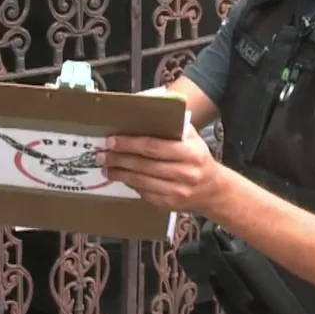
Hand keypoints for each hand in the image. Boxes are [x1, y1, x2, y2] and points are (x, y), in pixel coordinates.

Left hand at [97, 123, 224, 212]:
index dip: (130, 144)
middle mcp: (185, 173)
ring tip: (106, 167)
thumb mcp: (192, 136)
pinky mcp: (170, 205)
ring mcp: (177, 192)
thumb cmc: (197, 156)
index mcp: (190, 152)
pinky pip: (145, 194)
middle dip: (119, 159)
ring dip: (120, 174)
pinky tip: (121, 177)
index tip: (111, 140)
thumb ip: (172, 123)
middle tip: (102, 154)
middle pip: (144, 165)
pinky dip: (130, 185)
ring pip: (141, 182)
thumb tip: (146, 108)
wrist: (212, 189)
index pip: (153, 147)